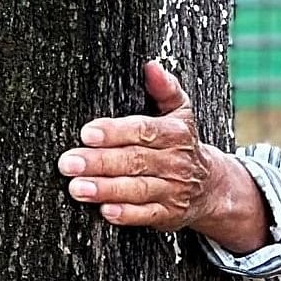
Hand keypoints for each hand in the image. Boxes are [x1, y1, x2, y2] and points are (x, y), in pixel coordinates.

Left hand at [57, 60, 272, 255]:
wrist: (211, 186)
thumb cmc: (183, 144)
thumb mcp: (180, 112)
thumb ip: (165, 89)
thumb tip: (151, 66)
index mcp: (176, 133)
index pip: (143, 130)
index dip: (115, 132)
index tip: (87, 133)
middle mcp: (175, 162)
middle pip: (134, 160)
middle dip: (99, 162)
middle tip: (69, 163)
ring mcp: (172, 190)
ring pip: (137, 189)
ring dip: (106, 189)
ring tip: (78, 188)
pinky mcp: (168, 214)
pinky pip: (146, 215)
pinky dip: (126, 214)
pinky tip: (105, 210)